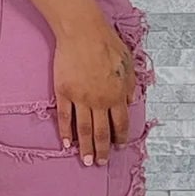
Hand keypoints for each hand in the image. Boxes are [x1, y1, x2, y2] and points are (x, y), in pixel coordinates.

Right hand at [52, 17, 137, 165]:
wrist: (83, 32)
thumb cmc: (107, 43)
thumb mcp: (128, 65)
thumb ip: (130, 86)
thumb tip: (130, 102)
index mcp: (117, 95)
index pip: (120, 123)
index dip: (119, 137)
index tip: (118, 146)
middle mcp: (100, 101)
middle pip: (102, 132)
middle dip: (102, 150)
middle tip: (101, 163)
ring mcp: (80, 98)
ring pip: (84, 129)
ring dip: (86, 147)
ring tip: (86, 160)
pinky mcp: (64, 92)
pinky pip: (65, 117)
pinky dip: (66, 132)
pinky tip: (67, 143)